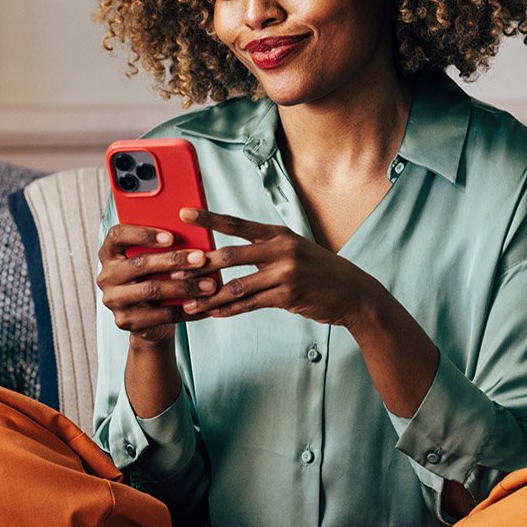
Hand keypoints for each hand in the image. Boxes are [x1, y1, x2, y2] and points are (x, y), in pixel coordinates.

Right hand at [94, 222, 216, 342]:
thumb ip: (165, 246)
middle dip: (174, 260)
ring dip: (185, 286)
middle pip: (139, 264)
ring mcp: (114, 300)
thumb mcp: (155, 260)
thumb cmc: (155, 278)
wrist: (149, 320)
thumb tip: (195, 234)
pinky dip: (187, 309)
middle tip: (201, 258)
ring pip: (151, 290)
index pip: (117, 235)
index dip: (143, 234)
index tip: (171, 236)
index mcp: (109, 253)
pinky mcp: (126, 321)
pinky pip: (161, 314)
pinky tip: (206, 305)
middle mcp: (106, 276)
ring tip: (209, 284)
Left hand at [175, 207, 380, 326]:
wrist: (352, 292)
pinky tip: (213, 314)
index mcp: (278, 234)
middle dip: (200, 265)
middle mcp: (281, 249)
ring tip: (188, 303)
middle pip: (230, 255)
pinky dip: (228, 310)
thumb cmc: (318, 271)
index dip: (209, 218)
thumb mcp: (294, 250)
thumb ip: (265, 250)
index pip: (237, 224)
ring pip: (236, 285)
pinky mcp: (288, 296)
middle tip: (174, 270)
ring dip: (209, 296)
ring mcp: (285, 273)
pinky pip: (250, 304)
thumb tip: (228, 255)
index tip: (184, 212)